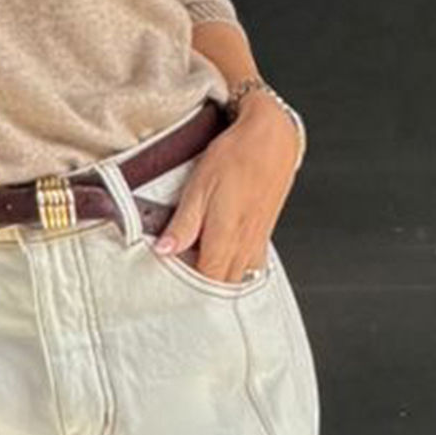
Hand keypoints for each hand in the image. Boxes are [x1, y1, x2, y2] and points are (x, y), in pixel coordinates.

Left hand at [153, 97, 299, 282]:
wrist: (272, 140)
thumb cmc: (235, 158)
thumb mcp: (198, 187)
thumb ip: (183, 225)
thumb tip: (163, 251)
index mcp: (224, 238)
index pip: (205, 283)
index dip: (187, 293)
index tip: (168, 290)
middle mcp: (244, 246)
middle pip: (222, 286)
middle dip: (202, 294)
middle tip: (179, 289)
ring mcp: (256, 242)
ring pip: (237, 279)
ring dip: (219, 283)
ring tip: (198, 277)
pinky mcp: (263, 234)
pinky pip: (250, 266)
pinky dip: (235, 272)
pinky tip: (223, 263)